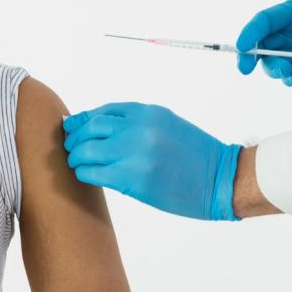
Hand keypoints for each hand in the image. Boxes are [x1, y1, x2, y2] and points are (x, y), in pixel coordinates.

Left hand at [62, 103, 241, 220]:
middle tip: (70, 147)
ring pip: (86, 149)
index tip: (73, 127)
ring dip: (76, 156)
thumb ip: (138, 124)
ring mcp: (135, 153)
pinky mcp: (133, 179)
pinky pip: (94, 172)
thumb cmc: (197, 156)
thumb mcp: (168, 125)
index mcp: (149, 112)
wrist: (221, 180)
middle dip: (75, 137)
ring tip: (76, 162)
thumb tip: (101, 128)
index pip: (104, 111)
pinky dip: (84, 173)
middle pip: (91, 127)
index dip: (84, 119)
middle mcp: (139, 128)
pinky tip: (86, 174)